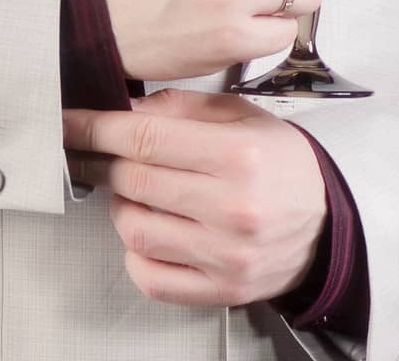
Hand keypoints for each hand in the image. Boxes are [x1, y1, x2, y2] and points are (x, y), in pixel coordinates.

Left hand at [64, 87, 327, 306]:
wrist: (330, 220)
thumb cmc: (282, 162)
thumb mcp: (243, 115)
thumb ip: (184, 107)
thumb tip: (126, 108)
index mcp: (239, 154)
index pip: (147, 138)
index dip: (97, 128)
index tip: (68, 123)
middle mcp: (232, 207)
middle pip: (136, 181)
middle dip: (100, 161)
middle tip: (90, 151)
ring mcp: (225, 255)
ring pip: (135, 229)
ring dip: (120, 205)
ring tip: (133, 190)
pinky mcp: (221, 291)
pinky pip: (150, 278)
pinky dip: (135, 253)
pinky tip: (148, 230)